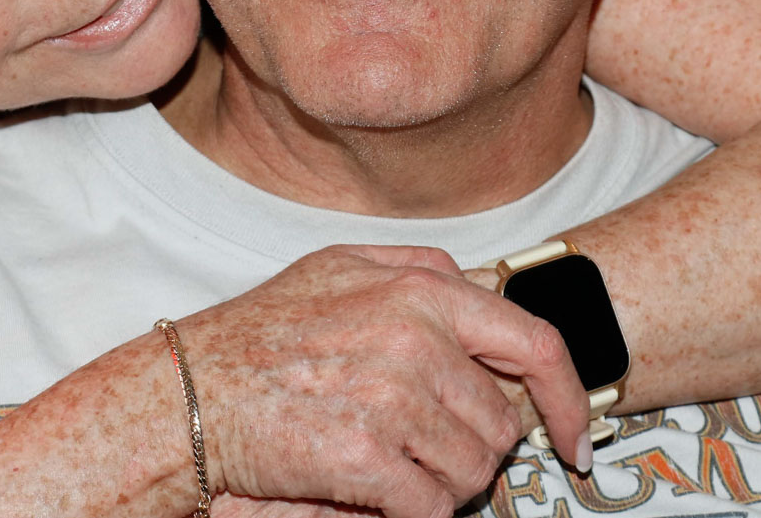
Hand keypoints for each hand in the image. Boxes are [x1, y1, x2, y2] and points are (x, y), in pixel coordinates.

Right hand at [182, 244, 588, 517]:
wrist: (187, 394)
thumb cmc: (256, 336)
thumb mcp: (338, 268)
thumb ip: (415, 270)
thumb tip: (477, 287)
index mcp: (420, 289)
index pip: (534, 342)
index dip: (567, 397)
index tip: (573, 436)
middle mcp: (415, 336)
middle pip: (500, 424)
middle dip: (470, 449)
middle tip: (419, 449)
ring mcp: (393, 396)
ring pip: (470, 471)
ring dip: (438, 484)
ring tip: (385, 466)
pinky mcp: (367, 456)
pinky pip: (430, 509)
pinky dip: (409, 514)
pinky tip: (371, 494)